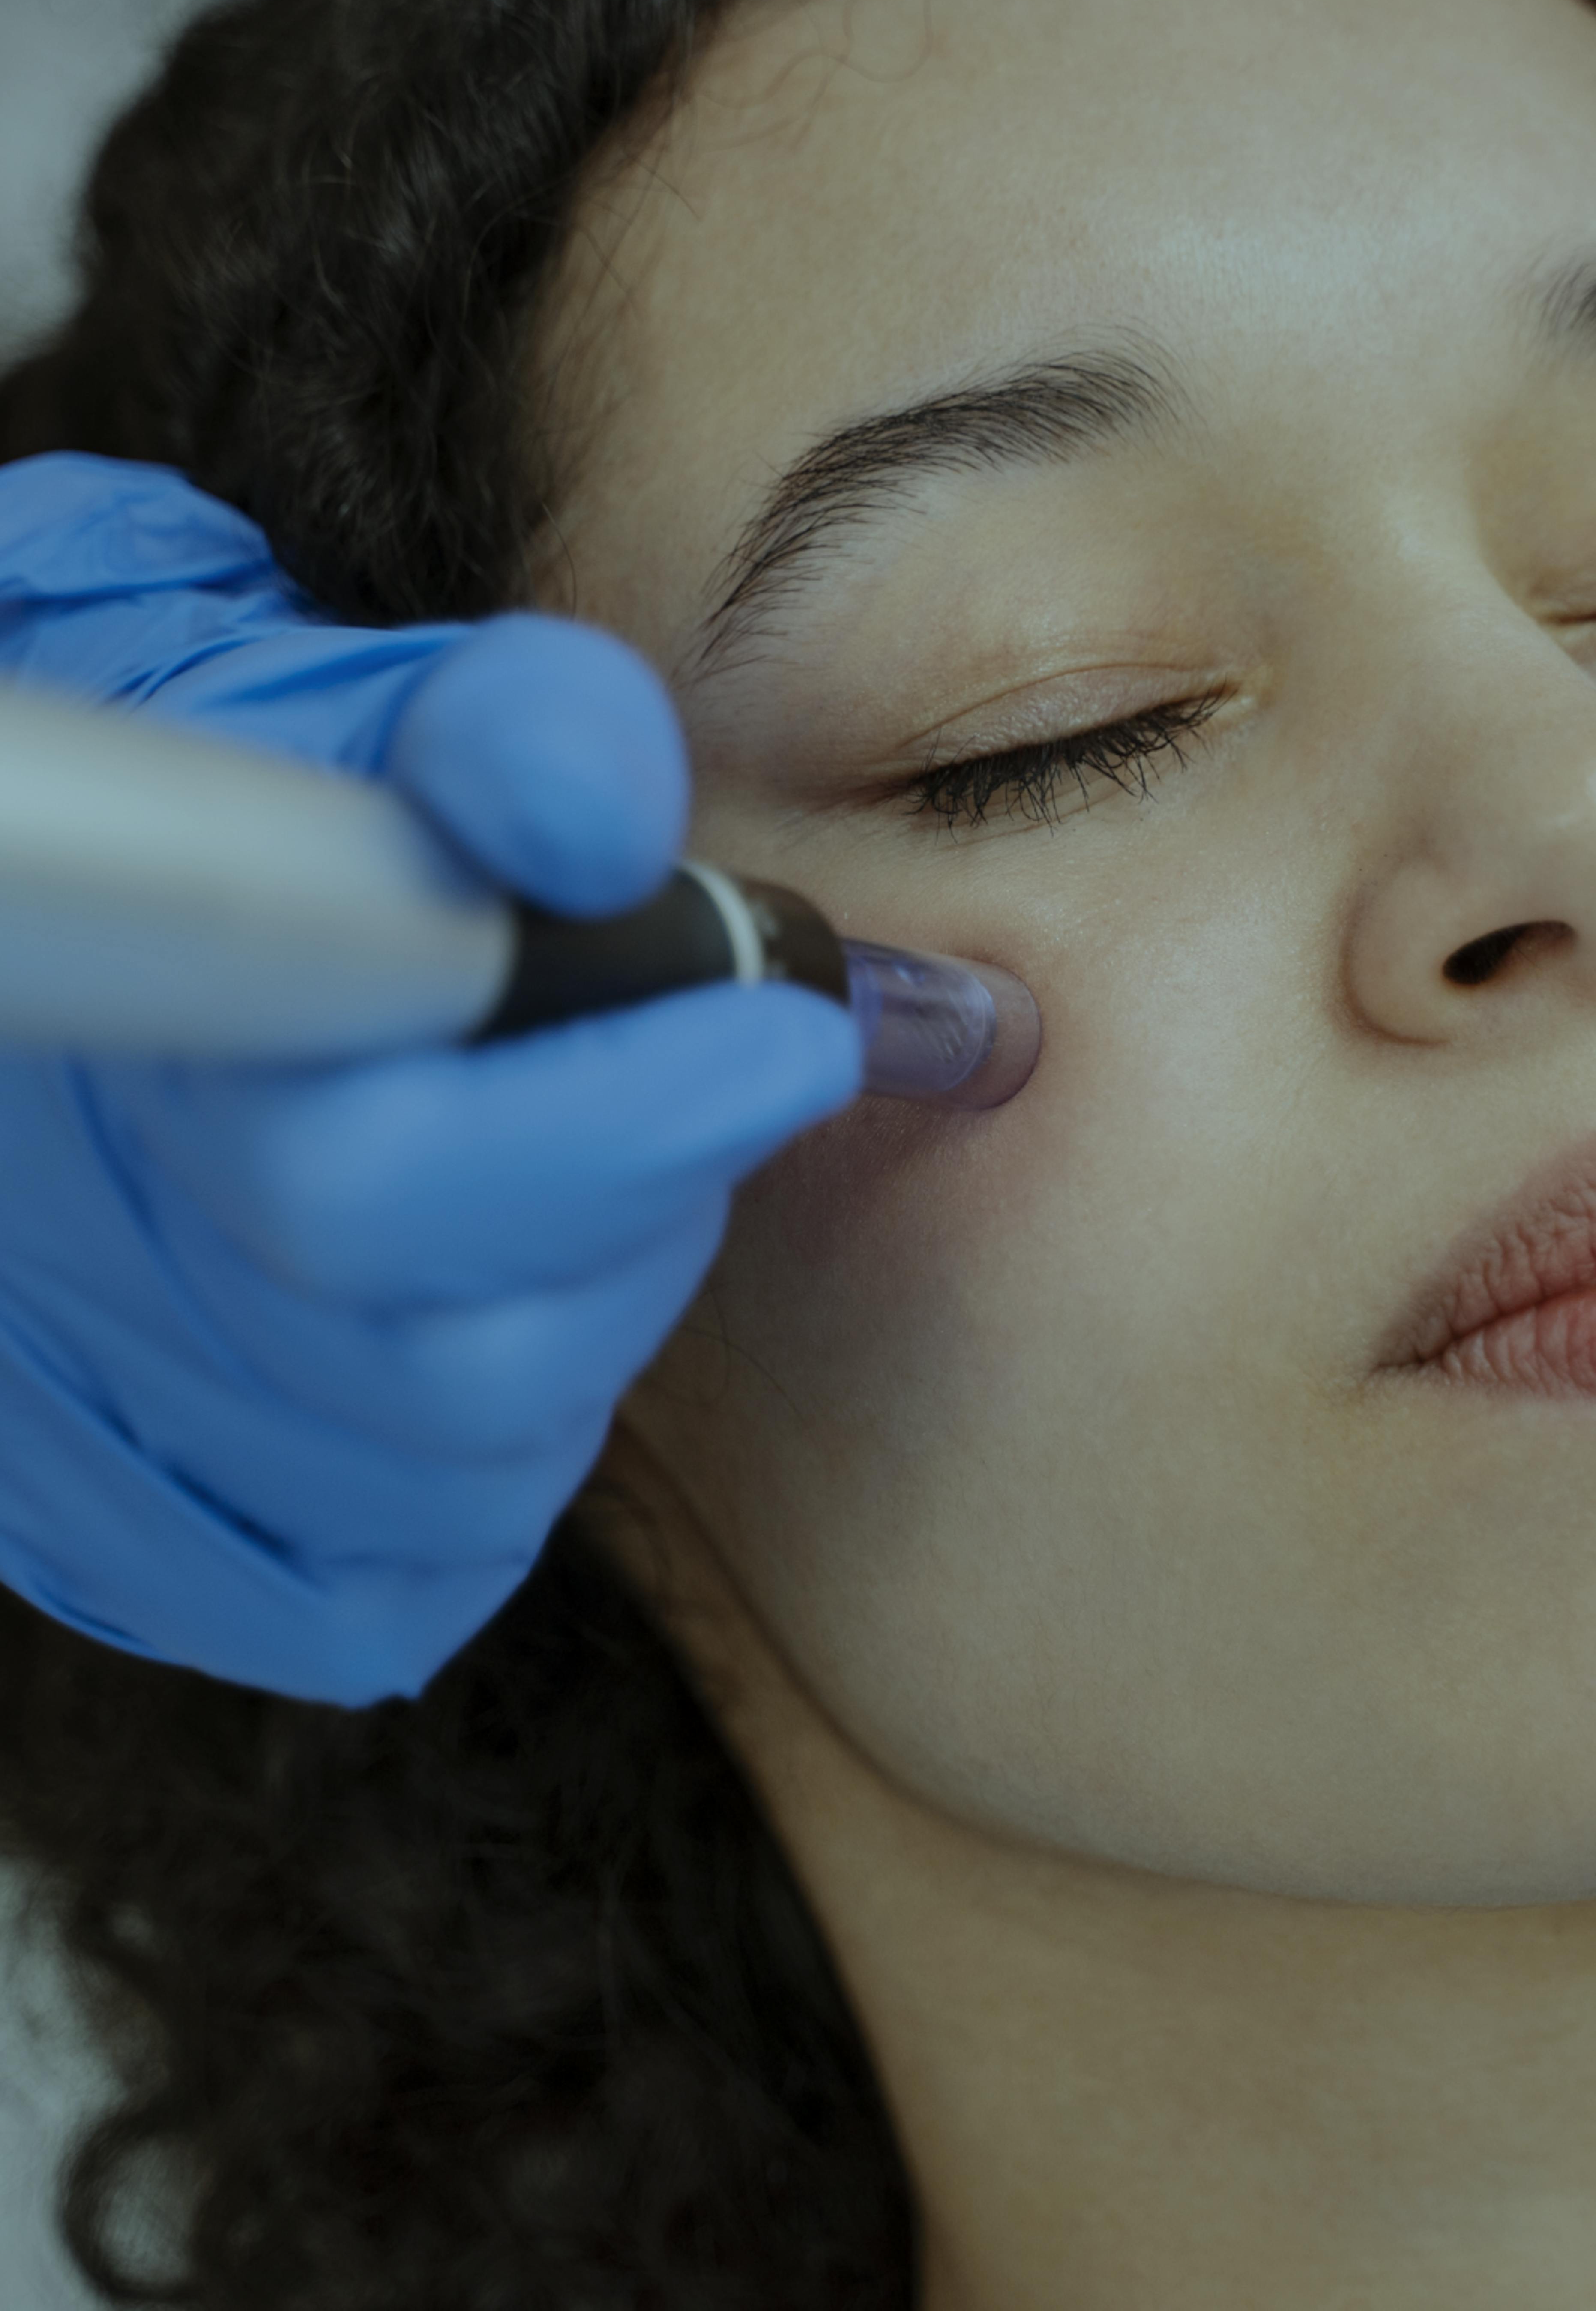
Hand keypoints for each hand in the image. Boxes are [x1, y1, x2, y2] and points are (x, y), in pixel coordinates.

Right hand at [0, 454, 861, 1703]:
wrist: (81, 956)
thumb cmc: (271, 825)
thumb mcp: (377, 719)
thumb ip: (511, 735)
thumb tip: (606, 814)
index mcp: (161, 1064)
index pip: (387, 1181)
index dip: (625, 1127)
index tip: (792, 1037)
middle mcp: (113, 1273)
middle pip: (455, 1362)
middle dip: (643, 1218)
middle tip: (709, 1087)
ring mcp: (112, 1424)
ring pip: (450, 1487)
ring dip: (585, 1340)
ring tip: (587, 1194)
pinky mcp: (133, 1538)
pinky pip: (380, 1599)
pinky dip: (486, 1495)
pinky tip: (495, 1338)